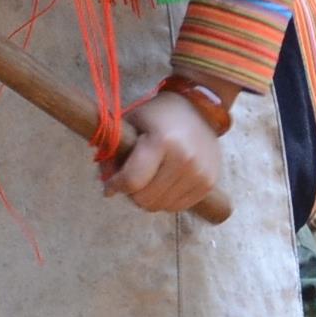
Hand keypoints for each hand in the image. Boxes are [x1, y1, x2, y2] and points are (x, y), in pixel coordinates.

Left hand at [103, 85, 222, 213]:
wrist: (200, 109)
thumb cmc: (159, 115)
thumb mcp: (131, 123)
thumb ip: (113, 153)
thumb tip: (107, 188)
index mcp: (162, 141)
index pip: (132, 180)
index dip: (115, 186)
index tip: (110, 185)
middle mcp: (184, 160)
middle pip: (146, 199)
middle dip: (132, 193)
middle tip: (131, 180)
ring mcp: (199, 174)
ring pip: (161, 206)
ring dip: (149, 198)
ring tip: (149, 179)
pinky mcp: (208, 184)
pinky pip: (177, 207)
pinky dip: (165, 200)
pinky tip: (164, 183)